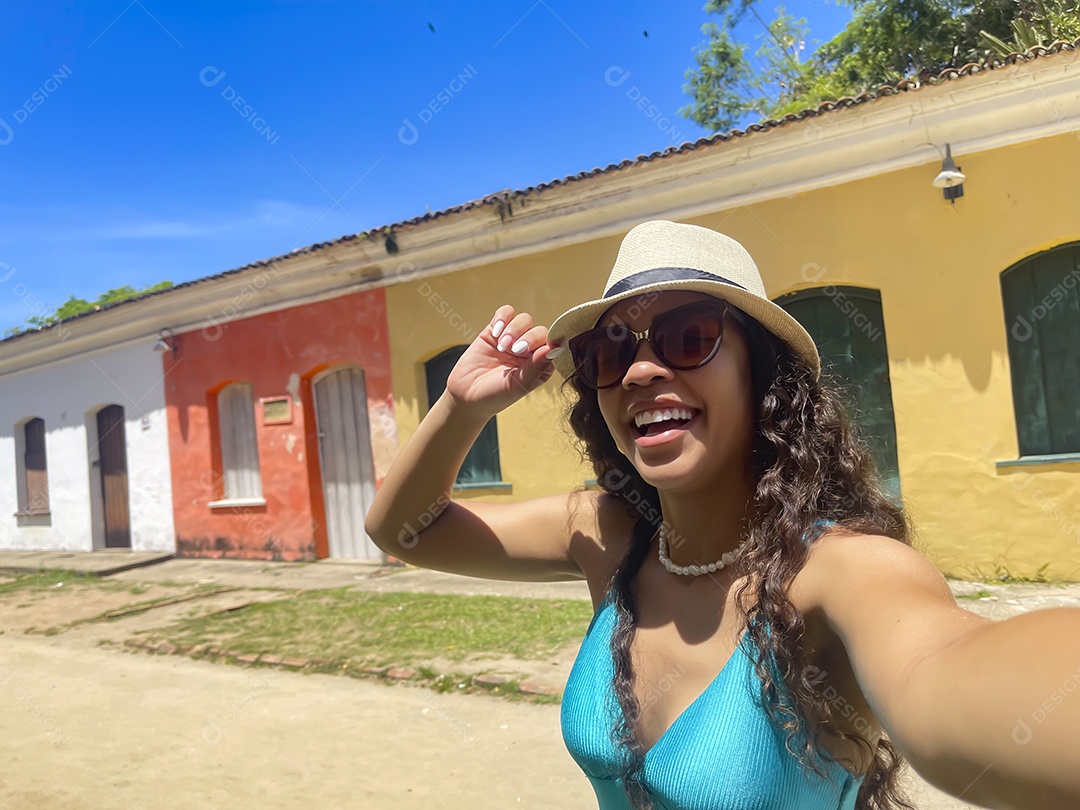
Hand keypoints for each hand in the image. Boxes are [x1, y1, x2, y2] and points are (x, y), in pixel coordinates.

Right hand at [444, 305, 558, 418]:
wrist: (466, 395)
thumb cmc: (495, 396)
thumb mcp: (518, 386)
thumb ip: (537, 367)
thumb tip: (555, 348)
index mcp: (540, 365)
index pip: (553, 346)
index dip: (546, 343)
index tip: (531, 351)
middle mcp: (529, 351)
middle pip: (539, 330)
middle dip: (528, 338)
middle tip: (514, 350)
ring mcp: (512, 339)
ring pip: (524, 319)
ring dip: (514, 329)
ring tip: (502, 345)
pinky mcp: (495, 330)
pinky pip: (505, 313)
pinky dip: (503, 318)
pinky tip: (495, 333)